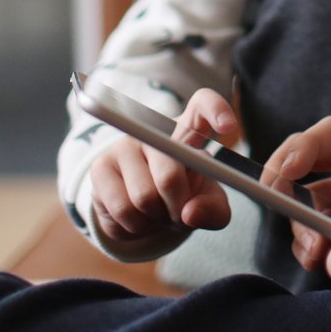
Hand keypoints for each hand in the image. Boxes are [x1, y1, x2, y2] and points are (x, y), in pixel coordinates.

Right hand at [86, 87, 238, 242]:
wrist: (145, 211)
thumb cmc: (185, 197)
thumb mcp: (209, 204)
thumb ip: (213, 209)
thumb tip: (190, 213)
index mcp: (189, 130)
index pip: (203, 105)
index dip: (216, 111)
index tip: (230, 127)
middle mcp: (154, 131)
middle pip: (170, 175)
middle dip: (177, 208)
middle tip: (179, 215)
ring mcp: (124, 146)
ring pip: (144, 197)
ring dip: (156, 219)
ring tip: (158, 214)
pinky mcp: (100, 167)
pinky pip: (122, 208)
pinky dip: (136, 226)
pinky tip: (139, 218)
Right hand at [259, 114, 330, 273]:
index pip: (330, 134)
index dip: (302, 148)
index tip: (286, 170)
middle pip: (305, 160)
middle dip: (283, 178)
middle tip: (274, 199)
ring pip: (306, 199)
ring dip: (300, 222)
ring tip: (314, 248)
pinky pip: (318, 229)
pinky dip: (311, 243)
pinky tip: (320, 257)